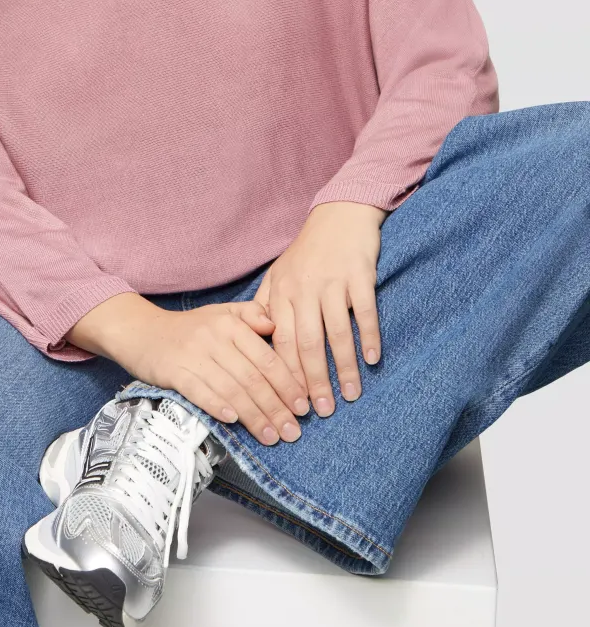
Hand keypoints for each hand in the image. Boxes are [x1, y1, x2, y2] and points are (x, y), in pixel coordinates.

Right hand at [124, 300, 311, 445]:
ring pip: (231, 389)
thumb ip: (251, 315)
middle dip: (276, 408)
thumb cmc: (189, 328)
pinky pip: (200, 391)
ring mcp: (194, 355)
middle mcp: (215, 338)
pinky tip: (233, 421)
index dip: (288, 385)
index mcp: (232, 324)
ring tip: (271, 437)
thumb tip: (276, 325)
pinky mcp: (174, 371)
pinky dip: (217, 406)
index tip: (303, 407)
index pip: (267, 358)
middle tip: (293, 431)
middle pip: (253, 378)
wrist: (141, 331)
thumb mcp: (222, 313)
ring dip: (254, 417)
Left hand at [253, 202, 386, 415]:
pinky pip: (364, 311)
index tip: (291, 403)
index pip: (279, 342)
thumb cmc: (308, 251)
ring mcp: (331, 281)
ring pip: (336, 333)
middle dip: (313, 381)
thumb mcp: (279, 274)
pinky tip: (372, 360)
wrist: (339, 214)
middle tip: (322, 411)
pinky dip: (369, 337)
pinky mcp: (359, 274)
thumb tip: (254, 343)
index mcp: (281, 292)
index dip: (286, 376)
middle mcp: (303, 288)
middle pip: (306, 344)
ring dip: (344, 368)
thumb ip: (266, 306)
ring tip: (351, 395)